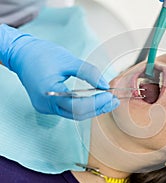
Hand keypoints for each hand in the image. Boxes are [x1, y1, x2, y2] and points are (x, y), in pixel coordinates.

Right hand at [0, 24, 118, 119]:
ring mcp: (45, 107)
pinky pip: (68, 110)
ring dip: (92, 109)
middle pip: (77, 113)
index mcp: (48, 91)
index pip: (77, 105)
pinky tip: (95, 101)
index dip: (96, 103)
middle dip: (98, 108)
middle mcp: (45, 104)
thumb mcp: (69, 60)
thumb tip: (105, 85)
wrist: (22, 54)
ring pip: (74, 114)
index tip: (110, 96)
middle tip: (113, 101)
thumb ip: (89, 73)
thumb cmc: (42, 54)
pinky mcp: (47, 105)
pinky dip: (83, 107)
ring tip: (108, 101)